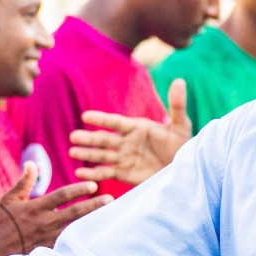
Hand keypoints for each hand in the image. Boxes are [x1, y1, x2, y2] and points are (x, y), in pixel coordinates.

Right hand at [0, 164, 111, 255]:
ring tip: (110, 218)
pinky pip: (69, 245)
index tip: (93, 185)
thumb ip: (24, 182)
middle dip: (94, 206)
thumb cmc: (3, 223)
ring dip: (93, 223)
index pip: (61, 196)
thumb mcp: (9, 200)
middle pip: (75, 213)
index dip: (78, 190)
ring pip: (75, 229)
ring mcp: (48, 239)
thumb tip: (32, 163)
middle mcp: (44, 223)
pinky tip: (97, 238)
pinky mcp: (49, 251)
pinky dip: (83, 240)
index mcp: (35, 208)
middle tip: (111, 199)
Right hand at [67, 77, 191, 185]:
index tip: (86, 117)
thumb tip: (179, 81)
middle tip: (74, 137)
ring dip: (87, 154)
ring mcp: (124, 158)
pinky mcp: (124, 174)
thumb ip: (177, 106)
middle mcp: (126, 142)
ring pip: (101, 155)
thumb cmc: (182, 147)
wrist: (182, 171)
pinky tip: (80, 174)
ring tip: (73, 152)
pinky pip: (106, 173)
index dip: (101, 120)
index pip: (115, 122)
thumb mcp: (181, 127)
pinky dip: (93, 174)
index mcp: (137, 128)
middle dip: (89, 139)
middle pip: (104, 139)